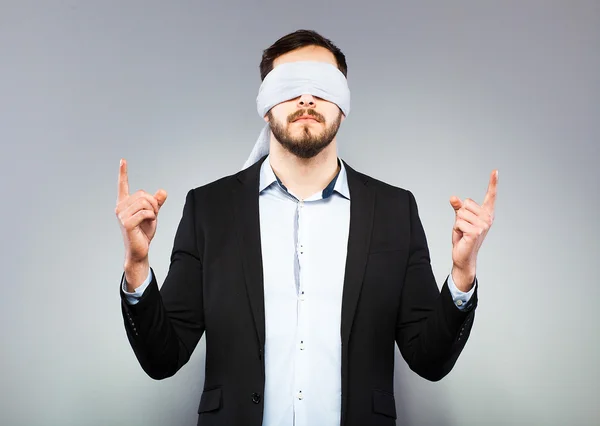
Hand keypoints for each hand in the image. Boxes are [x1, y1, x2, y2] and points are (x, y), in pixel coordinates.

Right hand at [115, 158, 167, 265]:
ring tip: (150, 220)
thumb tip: (163, 191)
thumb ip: (157, 202)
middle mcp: (120, 207)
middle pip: (143, 194)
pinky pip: (146, 212)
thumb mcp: (152, 214)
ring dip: (153, 211)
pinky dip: (152, 217)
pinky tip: (149, 223)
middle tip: (152, 215)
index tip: (122, 160)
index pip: (123, 185)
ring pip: (145, 203)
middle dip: (153, 203)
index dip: (123, 173)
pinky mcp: (126, 223)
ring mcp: (122, 215)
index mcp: (124, 203)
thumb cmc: (143, 232)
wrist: (140, 249)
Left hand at [449, 170, 497, 289]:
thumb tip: (453, 197)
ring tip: (463, 233)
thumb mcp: (460, 220)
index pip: (490, 196)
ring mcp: (482, 226)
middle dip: (459, 215)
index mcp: (486, 214)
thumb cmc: (463, 238)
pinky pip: (458, 223)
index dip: (493, 183)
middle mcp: (487, 218)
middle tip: (464, 228)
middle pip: (465, 204)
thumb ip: (458, 208)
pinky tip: (463, 237)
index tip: (495, 171)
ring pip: (460, 214)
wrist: (464, 256)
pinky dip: (456, 230)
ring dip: (457, 224)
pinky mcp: (475, 232)